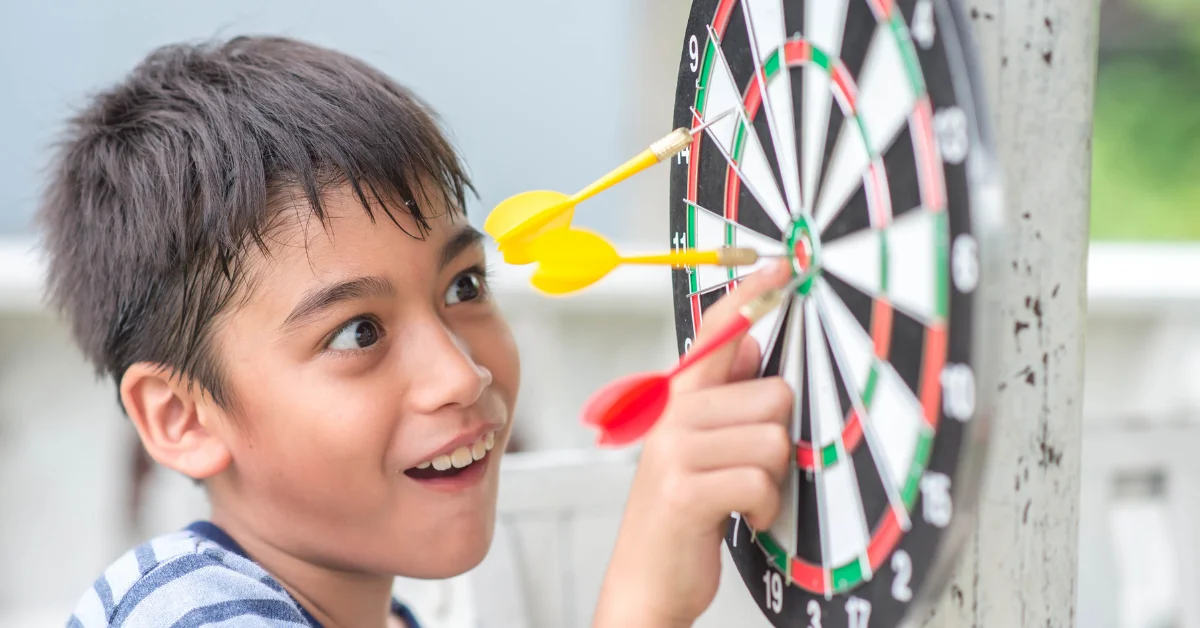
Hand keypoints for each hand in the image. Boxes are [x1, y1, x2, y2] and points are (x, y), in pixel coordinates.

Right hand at [593, 259, 793, 627]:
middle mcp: (672, 415)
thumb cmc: (679, 516)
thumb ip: (721, 396)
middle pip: (773, 395)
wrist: (644, 583)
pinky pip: (761, 481)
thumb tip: (755, 345)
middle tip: (749, 471)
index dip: (752, 296)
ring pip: (774, 440)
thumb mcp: (696, 448)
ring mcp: (675, 451)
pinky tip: (742, 518)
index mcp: (676, 399)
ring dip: (773, 479)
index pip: (717, 332)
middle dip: (777, 440)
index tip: (783, 266)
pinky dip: (764, 508)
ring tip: (742, 497)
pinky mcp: (685, 490)